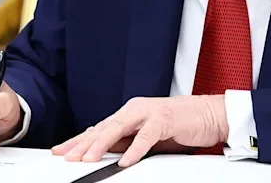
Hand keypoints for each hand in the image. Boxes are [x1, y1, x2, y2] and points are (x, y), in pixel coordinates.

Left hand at [52, 95, 228, 167]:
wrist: (209, 114)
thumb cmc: (179, 125)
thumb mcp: (147, 136)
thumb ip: (128, 142)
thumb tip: (106, 154)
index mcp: (128, 114)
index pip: (98, 128)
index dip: (78, 140)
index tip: (61, 150)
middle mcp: (134, 110)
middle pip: (102, 128)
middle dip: (82, 143)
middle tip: (66, 156)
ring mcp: (148, 113)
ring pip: (118, 128)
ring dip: (101, 144)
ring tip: (87, 158)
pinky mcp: (165, 119)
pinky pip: (146, 136)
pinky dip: (135, 149)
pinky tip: (124, 160)